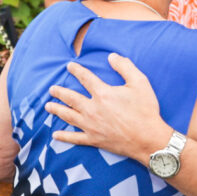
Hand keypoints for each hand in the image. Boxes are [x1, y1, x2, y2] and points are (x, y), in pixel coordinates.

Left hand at [46, 54, 170, 161]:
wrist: (148, 139)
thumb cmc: (145, 110)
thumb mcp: (140, 82)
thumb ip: (125, 67)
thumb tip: (112, 56)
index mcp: (103, 93)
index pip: (85, 78)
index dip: (76, 70)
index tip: (69, 66)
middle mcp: (93, 109)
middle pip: (71, 98)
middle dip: (60, 92)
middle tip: (52, 89)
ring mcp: (91, 125)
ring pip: (68, 116)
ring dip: (57, 110)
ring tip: (48, 106)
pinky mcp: (94, 139)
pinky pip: (74, 138)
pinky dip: (64, 136)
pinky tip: (55, 135)